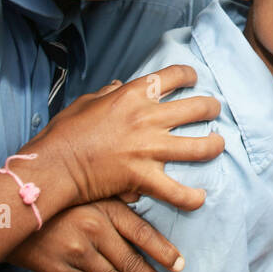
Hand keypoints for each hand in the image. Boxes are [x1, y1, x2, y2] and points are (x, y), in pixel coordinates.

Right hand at [7, 198, 180, 271]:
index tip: (179, 265)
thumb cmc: (57, 196)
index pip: (143, 234)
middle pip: (131, 263)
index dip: (165, 252)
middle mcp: (93, 231)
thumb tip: (142, 194)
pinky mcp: (58, 270)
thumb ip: (116, 194)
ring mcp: (75, 253)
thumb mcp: (90, 187)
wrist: (10, 211)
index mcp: (104, 209)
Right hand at [24, 65, 223, 210]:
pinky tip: (200, 197)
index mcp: (133, 95)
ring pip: (200, 147)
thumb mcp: (84, 103)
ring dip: (214, 145)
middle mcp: (147, 118)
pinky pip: (178, 191)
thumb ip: (105, 93)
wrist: (54, 165)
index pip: (173, 76)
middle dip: (211, 108)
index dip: (189, 74)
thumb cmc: (64, 133)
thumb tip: (116, 85)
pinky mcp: (144, 177)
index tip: (193, 78)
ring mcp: (149, 148)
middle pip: (197, 107)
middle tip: (214, 111)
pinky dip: (192, 197)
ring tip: (218, 145)